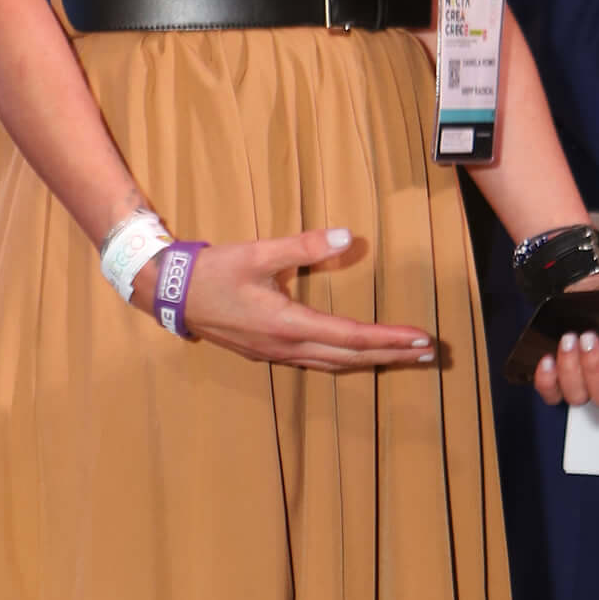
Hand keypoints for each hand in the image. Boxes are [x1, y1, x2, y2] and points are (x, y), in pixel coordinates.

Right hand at [135, 227, 435, 372]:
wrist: (169, 294)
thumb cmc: (213, 272)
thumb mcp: (258, 252)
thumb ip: (304, 246)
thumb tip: (347, 236)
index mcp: (289, 324)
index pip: (352, 336)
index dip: (390, 339)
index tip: (421, 339)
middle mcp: (288, 347)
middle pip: (352, 357)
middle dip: (392, 356)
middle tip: (429, 353)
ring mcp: (278, 354)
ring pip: (336, 364)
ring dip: (372, 361)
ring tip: (403, 356)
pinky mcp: (270, 351)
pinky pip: (319, 362)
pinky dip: (347, 360)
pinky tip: (359, 355)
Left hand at [530, 258, 598, 409]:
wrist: (586, 294)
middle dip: (595, 369)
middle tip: (589, 338)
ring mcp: (586, 382)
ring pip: (578, 396)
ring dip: (570, 370)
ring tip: (568, 338)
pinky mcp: (561, 379)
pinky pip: (552, 394)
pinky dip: (546, 381)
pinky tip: (547, 359)